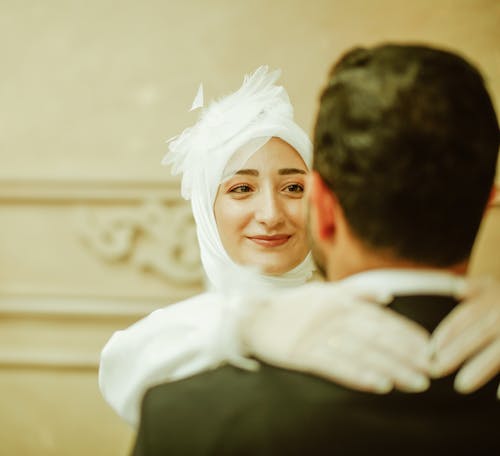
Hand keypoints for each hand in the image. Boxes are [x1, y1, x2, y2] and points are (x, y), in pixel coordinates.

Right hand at [242, 282, 430, 393]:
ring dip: (391, 368)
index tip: (428, 348)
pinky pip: (335, 366)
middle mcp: (332, 315)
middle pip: (376, 336)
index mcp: (339, 299)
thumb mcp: (324, 290)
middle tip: (430, 369)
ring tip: (415, 382)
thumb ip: (357, 293)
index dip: (406, 333)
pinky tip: (379, 385)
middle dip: (406, 353)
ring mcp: (317, 334)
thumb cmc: (293, 306)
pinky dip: (358, 375)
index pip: (380, 317)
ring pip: (361, 352)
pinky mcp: (303, 353)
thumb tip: (387, 295)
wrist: (254, 316)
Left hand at [430, 277, 499, 397]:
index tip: (430, 350)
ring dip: (481, 366)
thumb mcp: (495, 285)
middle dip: (457, 351)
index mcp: (494, 298)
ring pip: (499, 350)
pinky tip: (499, 396)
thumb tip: (458, 289)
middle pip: (480, 333)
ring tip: (461, 385)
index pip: (467, 315)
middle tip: (436, 369)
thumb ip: (476, 287)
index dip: (448, 332)